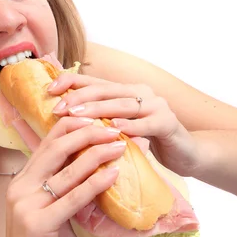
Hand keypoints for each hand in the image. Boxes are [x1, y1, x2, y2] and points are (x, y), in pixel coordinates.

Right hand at [0, 116, 125, 236]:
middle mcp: (21, 186)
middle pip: (56, 146)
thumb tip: (108, 173)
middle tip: (115, 128)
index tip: (101, 121)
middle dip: (88, 132)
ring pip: (66, 169)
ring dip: (97, 153)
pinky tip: (113, 174)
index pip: (48, 141)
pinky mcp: (37, 225)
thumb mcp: (57, 216)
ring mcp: (26, 204)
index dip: (75, 126)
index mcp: (23, 180)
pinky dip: (95, 183)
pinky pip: (71, 199)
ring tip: (120, 145)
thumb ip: (73, 194)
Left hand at [47, 72, 199, 176]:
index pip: (94, 83)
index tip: (49, 89)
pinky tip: (116, 129)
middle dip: (79, 98)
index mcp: (125, 92)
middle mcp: (139, 93)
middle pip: (105, 91)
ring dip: (99, 110)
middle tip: (59, 107)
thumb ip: (99, 123)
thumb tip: (64, 124)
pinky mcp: (168, 122)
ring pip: (123, 105)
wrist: (186, 154)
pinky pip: (148, 123)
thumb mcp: (119, 131)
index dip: (71, 82)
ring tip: (78, 115)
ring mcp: (156, 105)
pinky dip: (132, 126)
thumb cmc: (148, 143)